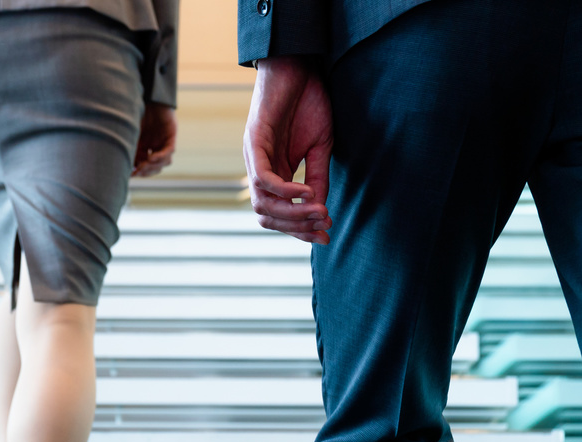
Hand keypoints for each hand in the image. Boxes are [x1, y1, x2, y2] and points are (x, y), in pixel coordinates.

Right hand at [134, 104, 176, 176]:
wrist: (148, 97)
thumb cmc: (137, 112)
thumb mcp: (130, 132)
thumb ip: (128, 146)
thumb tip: (120, 164)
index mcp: (146, 147)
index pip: (144, 165)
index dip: (139, 172)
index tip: (131, 175)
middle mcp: (156, 146)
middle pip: (155, 167)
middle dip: (146, 171)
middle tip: (137, 171)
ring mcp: (164, 142)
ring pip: (163, 163)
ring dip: (153, 166)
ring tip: (143, 165)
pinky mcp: (171, 136)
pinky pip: (169, 151)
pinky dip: (160, 157)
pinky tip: (151, 158)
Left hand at [243, 57, 332, 244]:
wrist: (298, 65)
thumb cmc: (309, 102)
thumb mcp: (320, 147)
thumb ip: (317, 178)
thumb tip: (320, 211)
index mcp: (274, 174)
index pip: (279, 215)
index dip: (301, 230)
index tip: (327, 236)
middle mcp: (259, 170)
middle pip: (267, 216)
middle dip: (297, 228)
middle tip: (325, 227)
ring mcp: (254, 157)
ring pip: (262, 203)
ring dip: (292, 214)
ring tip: (319, 211)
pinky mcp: (254, 141)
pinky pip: (263, 178)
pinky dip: (285, 190)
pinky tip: (307, 193)